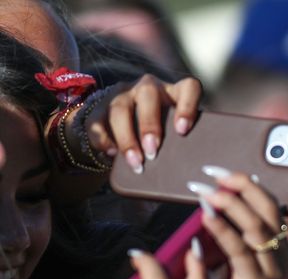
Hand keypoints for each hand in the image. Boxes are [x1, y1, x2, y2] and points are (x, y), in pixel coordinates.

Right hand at [82, 75, 201, 170]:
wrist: (123, 126)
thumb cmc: (160, 135)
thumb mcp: (172, 135)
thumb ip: (177, 147)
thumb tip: (173, 180)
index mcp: (174, 93)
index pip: (188, 88)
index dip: (187, 107)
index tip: (183, 130)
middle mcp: (148, 88)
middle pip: (148, 94)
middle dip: (149, 124)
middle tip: (153, 151)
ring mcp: (122, 95)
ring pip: (120, 109)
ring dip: (127, 138)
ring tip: (136, 162)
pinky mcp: (99, 107)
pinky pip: (97, 121)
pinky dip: (103, 139)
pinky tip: (112, 153)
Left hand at [200, 172, 287, 278]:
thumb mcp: (226, 252)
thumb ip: (228, 227)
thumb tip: (215, 191)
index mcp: (279, 245)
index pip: (270, 203)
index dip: (247, 182)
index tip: (219, 170)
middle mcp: (283, 257)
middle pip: (268, 210)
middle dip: (241, 187)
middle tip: (211, 177)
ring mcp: (273, 273)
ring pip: (257, 227)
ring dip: (230, 205)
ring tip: (206, 194)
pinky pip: (240, 251)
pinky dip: (223, 231)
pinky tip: (205, 218)